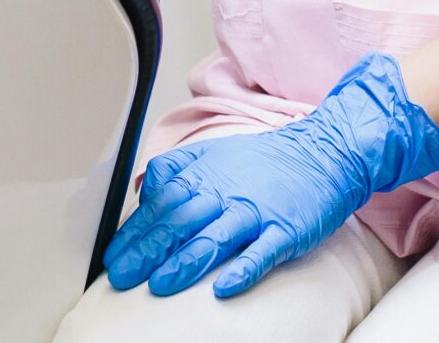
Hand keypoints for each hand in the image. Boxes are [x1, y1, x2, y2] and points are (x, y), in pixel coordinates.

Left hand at [103, 53, 438, 297]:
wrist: (324, 153)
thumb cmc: (264, 163)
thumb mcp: (215, 155)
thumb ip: (176, 172)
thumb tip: (143, 194)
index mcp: (206, 175)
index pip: (162, 203)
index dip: (136, 231)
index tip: (114, 256)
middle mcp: (227, 192)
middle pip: (181, 220)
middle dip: (149, 249)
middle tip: (123, 276)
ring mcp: (258, 211)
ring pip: (217, 237)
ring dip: (186, 261)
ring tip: (161, 284)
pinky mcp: (286, 229)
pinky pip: (263, 252)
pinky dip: (243, 269)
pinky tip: (224, 287)